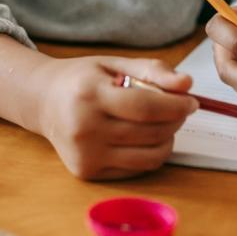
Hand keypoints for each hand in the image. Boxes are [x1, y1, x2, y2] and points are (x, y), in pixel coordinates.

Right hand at [34, 56, 197, 179]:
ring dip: (168, 139)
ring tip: (164, 123)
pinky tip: (144, 137)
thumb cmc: (84, 80)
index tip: (192, 101)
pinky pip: (138, 168)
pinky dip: (151, 153)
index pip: (145, 106)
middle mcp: (84, 128)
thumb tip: (186, 84)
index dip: (175, 106)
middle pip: (150, 133)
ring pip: (149, 156)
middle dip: (176, 120)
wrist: (44, 102)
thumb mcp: (115, 63)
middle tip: (180, 108)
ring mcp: (85, 154)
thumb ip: (153, 70)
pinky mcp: (88, 172)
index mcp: (89, 95)